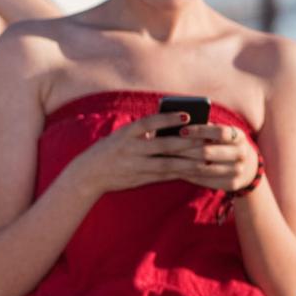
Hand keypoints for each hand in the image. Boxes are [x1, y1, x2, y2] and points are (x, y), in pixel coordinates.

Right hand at [68, 110, 215, 195]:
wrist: (88, 174)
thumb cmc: (110, 149)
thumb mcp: (122, 135)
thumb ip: (143, 130)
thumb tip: (173, 123)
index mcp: (125, 134)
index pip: (148, 123)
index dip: (168, 119)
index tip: (187, 116)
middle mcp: (130, 149)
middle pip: (163, 145)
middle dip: (186, 142)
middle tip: (206, 138)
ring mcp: (134, 166)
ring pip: (166, 163)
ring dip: (188, 161)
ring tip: (206, 157)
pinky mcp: (139, 179)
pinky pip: (163, 175)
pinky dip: (180, 172)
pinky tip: (194, 170)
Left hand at [169, 123, 259, 191]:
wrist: (247, 166)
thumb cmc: (223, 144)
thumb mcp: (219, 134)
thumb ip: (204, 128)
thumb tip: (178, 123)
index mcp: (239, 136)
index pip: (219, 132)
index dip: (199, 131)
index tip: (181, 130)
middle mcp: (242, 153)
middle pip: (208, 152)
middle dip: (184, 149)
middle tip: (164, 146)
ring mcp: (238, 170)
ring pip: (204, 167)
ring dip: (182, 163)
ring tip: (166, 159)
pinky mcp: (232, 184)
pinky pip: (205, 180)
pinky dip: (189, 175)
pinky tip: (175, 170)